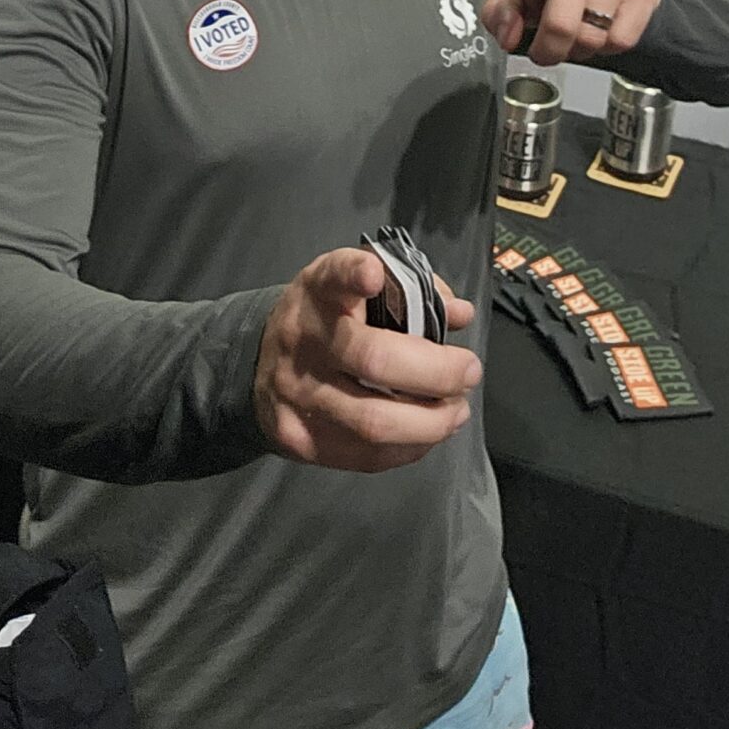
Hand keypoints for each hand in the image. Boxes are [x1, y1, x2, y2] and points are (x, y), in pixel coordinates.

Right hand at [253, 248, 481, 471]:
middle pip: (374, 361)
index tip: (375, 276)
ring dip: (431, 422)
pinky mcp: (299, 438)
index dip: (354, 274)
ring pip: (374, 421)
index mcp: (319, 291)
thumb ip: (409, 291)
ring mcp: (297, 393)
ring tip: (456, 410)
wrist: (259, 363)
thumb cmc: (327, 318)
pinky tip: (426, 431)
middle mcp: (303, 339)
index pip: (333, 276)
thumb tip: (460, 314)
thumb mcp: (356, 287)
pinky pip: (366, 454)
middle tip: (469, 371)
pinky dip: (410, 447)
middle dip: (437, 373)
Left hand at [481, 0, 659, 65]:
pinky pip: (622, 41)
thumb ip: (500, 14)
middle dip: (550, 49)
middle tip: (546, 46)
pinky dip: (607, 47)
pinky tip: (599, 27)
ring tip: (575, 28)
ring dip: (580, 49)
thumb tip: (509, 37)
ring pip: (594, 39)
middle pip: (564, 25)